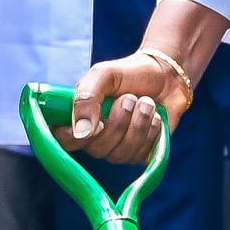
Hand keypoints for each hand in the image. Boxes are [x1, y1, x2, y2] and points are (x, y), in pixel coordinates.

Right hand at [66, 48, 188, 164]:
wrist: (167, 76)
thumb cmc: (130, 74)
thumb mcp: (104, 75)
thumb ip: (86, 98)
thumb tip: (81, 133)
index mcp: (79, 119)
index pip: (62, 140)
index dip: (74, 136)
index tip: (96, 121)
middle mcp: (95, 139)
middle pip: (96, 149)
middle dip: (118, 121)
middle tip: (129, 97)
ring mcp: (118, 149)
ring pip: (121, 154)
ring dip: (138, 123)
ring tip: (146, 102)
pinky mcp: (140, 154)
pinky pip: (141, 155)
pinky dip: (151, 132)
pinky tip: (155, 117)